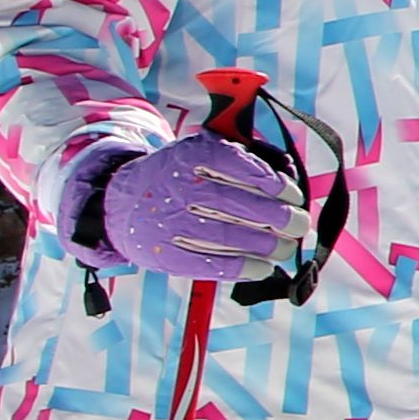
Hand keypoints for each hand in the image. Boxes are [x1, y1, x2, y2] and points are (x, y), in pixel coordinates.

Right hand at [74, 131, 297, 279]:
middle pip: (237, 204)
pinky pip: (209, 263)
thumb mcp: (201, 152)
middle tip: (298, 224)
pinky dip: (242, 267)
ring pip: (227, 235)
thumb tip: (286, 178)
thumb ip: (240, 158)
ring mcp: (169, 221)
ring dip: (266, 245)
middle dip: (279, 217)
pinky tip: (263, 267)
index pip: (238, 165)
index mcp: (192, 156)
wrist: (120, 202)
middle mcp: (179, 186)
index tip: (293, 196)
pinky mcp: (164, 252)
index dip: (272, 182)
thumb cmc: (178, 177)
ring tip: (285, 247)